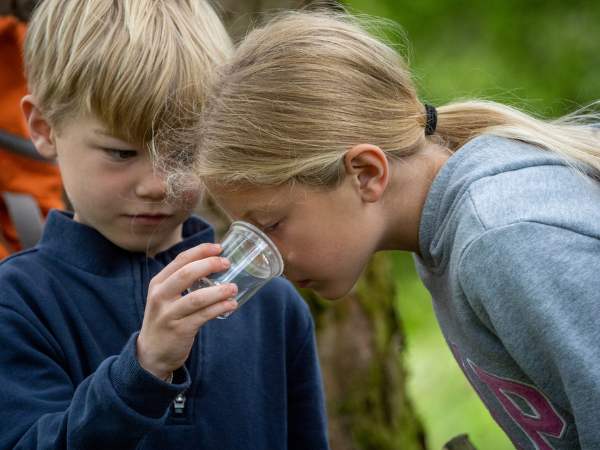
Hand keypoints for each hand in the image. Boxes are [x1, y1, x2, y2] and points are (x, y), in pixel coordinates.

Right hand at [136, 243, 237, 380]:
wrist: (151, 353)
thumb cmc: (165, 319)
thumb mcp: (165, 297)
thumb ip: (182, 281)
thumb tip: (213, 264)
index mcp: (158, 283)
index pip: (181, 260)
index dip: (201, 251)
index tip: (219, 247)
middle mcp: (161, 296)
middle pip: (187, 274)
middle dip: (210, 265)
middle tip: (227, 263)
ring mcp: (169, 314)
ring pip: (197, 297)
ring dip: (219, 291)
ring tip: (234, 288)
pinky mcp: (180, 330)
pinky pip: (204, 315)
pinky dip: (220, 308)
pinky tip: (231, 304)